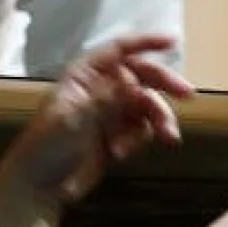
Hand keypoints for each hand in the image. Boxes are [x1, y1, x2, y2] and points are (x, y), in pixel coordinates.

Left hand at [0, 34, 193, 205]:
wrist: (39, 185)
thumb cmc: (47, 144)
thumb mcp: (74, 117)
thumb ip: (106, 98)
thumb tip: (134, 81)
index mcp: (85, 75)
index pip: (119, 50)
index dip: (146, 42)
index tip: (172, 41)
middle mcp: (101, 88)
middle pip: (141, 76)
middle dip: (165, 83)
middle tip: (188, 94)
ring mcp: (110, 113)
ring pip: (147, 105)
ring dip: (159, 119)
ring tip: (168, 137)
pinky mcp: (116, 136)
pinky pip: (141, 130)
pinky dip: (138, 139)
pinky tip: (121, 153)